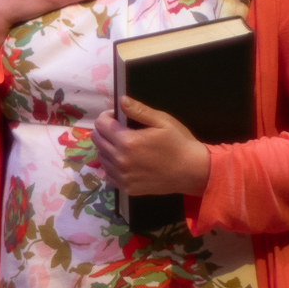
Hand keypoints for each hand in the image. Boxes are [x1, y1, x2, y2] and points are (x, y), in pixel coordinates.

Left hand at [93, 97, 211, 196]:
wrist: (191, 172)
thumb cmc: (179, 143)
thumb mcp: (163, 122)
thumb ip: (139, 111)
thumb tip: (121, 100)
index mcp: (127, 141)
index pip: (100, 124)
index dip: (107, 117)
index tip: (117, 117)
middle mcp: (120, 160)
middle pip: (97, 140)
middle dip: (105, 131)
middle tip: (120, 130)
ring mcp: (121, 176)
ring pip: (101, 156)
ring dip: (108, 147)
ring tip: (125, 145)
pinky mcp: (125, 187)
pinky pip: (108, 172)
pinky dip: (112, 164)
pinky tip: (127, 160)